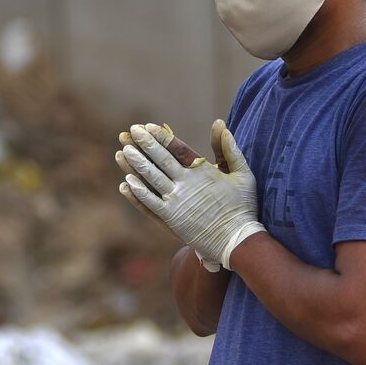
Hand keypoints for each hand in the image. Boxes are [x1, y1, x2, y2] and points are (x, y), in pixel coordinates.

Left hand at [120, 119, 263, 269]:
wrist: (236, 241)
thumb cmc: (242, 206)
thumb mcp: (242, 174)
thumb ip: (229, 149)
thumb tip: (220, 123)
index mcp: (202, 171)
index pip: (177, 149)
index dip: (162, 137)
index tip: (148, 126)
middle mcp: (186, 184)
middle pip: (160, 160)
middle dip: (145, 144)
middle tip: (132, 131)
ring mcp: (176, 201)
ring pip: (151, 178)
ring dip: (136, 164)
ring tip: (123, 150)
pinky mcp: (170, 218)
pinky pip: (149, 202)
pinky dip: (137, 192)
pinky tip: (126, 181)